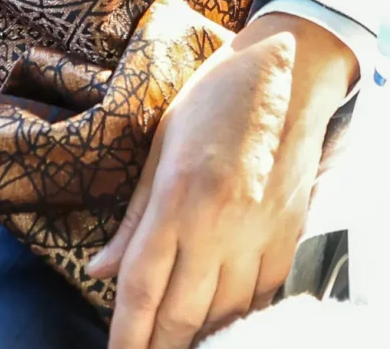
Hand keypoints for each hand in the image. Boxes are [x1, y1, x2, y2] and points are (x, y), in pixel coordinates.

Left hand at [91, 12, 358, 348]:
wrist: (291, 68)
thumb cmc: (217, 97)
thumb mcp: (161, 145)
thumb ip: (133, 217)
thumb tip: (99, 269)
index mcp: (177, 196)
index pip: (142, 287)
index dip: (126, 335)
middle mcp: (218, 221)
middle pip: (183, 312)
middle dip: (160, 348)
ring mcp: (259, 230)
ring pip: (227, 311)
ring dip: (201, 338)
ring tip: (182, 348)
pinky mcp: (290, 231)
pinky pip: (266, 294)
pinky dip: (244, 317)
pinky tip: (227, 325)